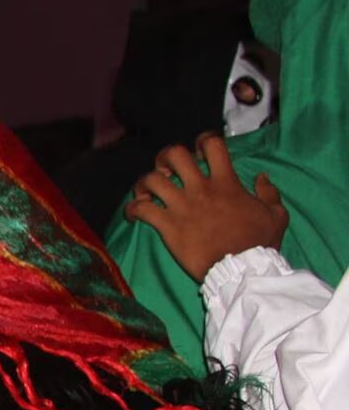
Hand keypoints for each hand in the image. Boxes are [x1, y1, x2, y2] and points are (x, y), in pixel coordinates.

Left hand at [122, 132, 286, 281]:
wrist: (242, 269)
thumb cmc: (260, 243)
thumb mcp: (276, 215)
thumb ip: (269, 193)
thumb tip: (261, 177)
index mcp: (226, 182)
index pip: (213, 144)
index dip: (203, 141)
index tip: (199, 152)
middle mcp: (201, 189)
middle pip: (174, 155)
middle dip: (165, 158)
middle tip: (165, 170)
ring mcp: (182, 206)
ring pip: (152, 180)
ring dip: (144, 183)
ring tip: (145, 192)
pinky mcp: (168, 226)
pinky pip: (141, 210)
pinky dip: (133, 209)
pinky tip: (134, 213)